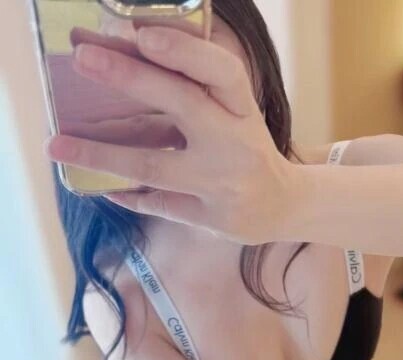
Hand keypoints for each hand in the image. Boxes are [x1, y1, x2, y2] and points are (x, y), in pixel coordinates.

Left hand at [44, 21, 301, 244]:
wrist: (283, 206)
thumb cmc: (247, 150)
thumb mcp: (234, 114)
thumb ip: (196, 91)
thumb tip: (126, 58)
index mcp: (244, 110)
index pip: (222, 73)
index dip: (184, 52)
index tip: (143, 36)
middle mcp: (235, 144)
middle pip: (183, 105)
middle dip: (131, 79)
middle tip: (85, 60)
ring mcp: (222, 186)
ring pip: (155, 166)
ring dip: (102, 155)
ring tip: (58, 146)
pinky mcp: (210, 219)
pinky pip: (158, 204)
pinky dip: (126, 194)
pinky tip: (99, 184)